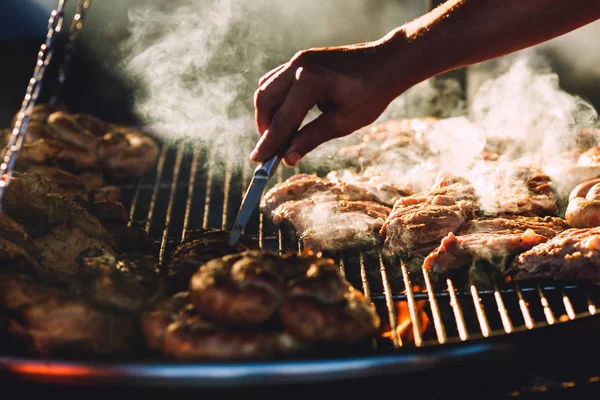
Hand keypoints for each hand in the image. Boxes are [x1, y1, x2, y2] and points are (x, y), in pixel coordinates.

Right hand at [251, 38, 414, 166]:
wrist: (389, 62)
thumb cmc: (372, 93)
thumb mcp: (342, 122)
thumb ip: (311, 138)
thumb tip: (288, 158)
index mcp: (309, 81)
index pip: (282, 119)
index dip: (269, 143)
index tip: (257, 160)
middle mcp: (298, 66)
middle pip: (265, 100)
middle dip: (264, 127)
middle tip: (270, 148)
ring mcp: (299, 59)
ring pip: (267, 87)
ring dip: (268, 112)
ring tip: (279, 134)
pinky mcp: (302, 58)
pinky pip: (277, 79)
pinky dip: (276, 98)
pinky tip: (287, 114)